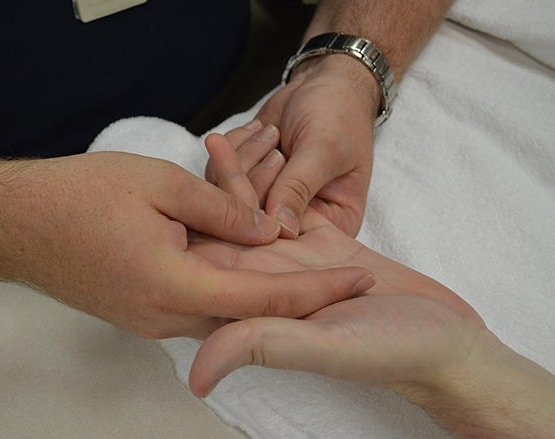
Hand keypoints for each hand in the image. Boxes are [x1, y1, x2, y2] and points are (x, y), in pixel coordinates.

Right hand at [5, 151, 372, 339]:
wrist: (16, 223)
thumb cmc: (80, 196)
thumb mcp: (162, 184)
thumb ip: (223, 211)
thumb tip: (267, 233)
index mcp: (175, 287)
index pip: (265, 301)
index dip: (317, 290)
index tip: (358, 278)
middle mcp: (163, 318)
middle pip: (248, 317)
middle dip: (295, 297)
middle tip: (339, 276)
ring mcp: (147, 321)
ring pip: (221, 313)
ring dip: (257, 292)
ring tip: (298, 268)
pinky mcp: (137, 313)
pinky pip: (194, 307)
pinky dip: (224, 290)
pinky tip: (240, 267)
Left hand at [192, 132, 483, 393]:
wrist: (447, 338)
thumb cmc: (392, 350)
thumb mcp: (325, 346)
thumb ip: (260, 347)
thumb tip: (195, 375)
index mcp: (254, 308)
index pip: (206, 266)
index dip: (190, 227)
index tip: (179, 183)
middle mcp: (266, 283)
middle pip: (225, 232)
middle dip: (213, 190)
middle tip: (212, 142)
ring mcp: (292, 260)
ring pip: (252, 212)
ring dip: (240, 176)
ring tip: (226, 135)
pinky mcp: (320, 241)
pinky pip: (285, 201)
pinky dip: (272, 174)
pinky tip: (263, 141)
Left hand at [206, 55, 379, 236]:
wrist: (323, 82)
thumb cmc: (338, 113)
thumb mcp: (323, 149)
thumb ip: (298, 187)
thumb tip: (278, 227)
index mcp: (333, 225)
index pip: (292, 238)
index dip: (269, 213)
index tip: (267, 174)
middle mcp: (298, 222)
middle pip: (253, 222)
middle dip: (253, 176)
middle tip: (272, 137)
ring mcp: (267, 204)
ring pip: (230, 199)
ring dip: (243, 157)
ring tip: (269, 129)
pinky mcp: (244, 184)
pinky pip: (217, 178)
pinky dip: (232, 148)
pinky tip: (255, 128)